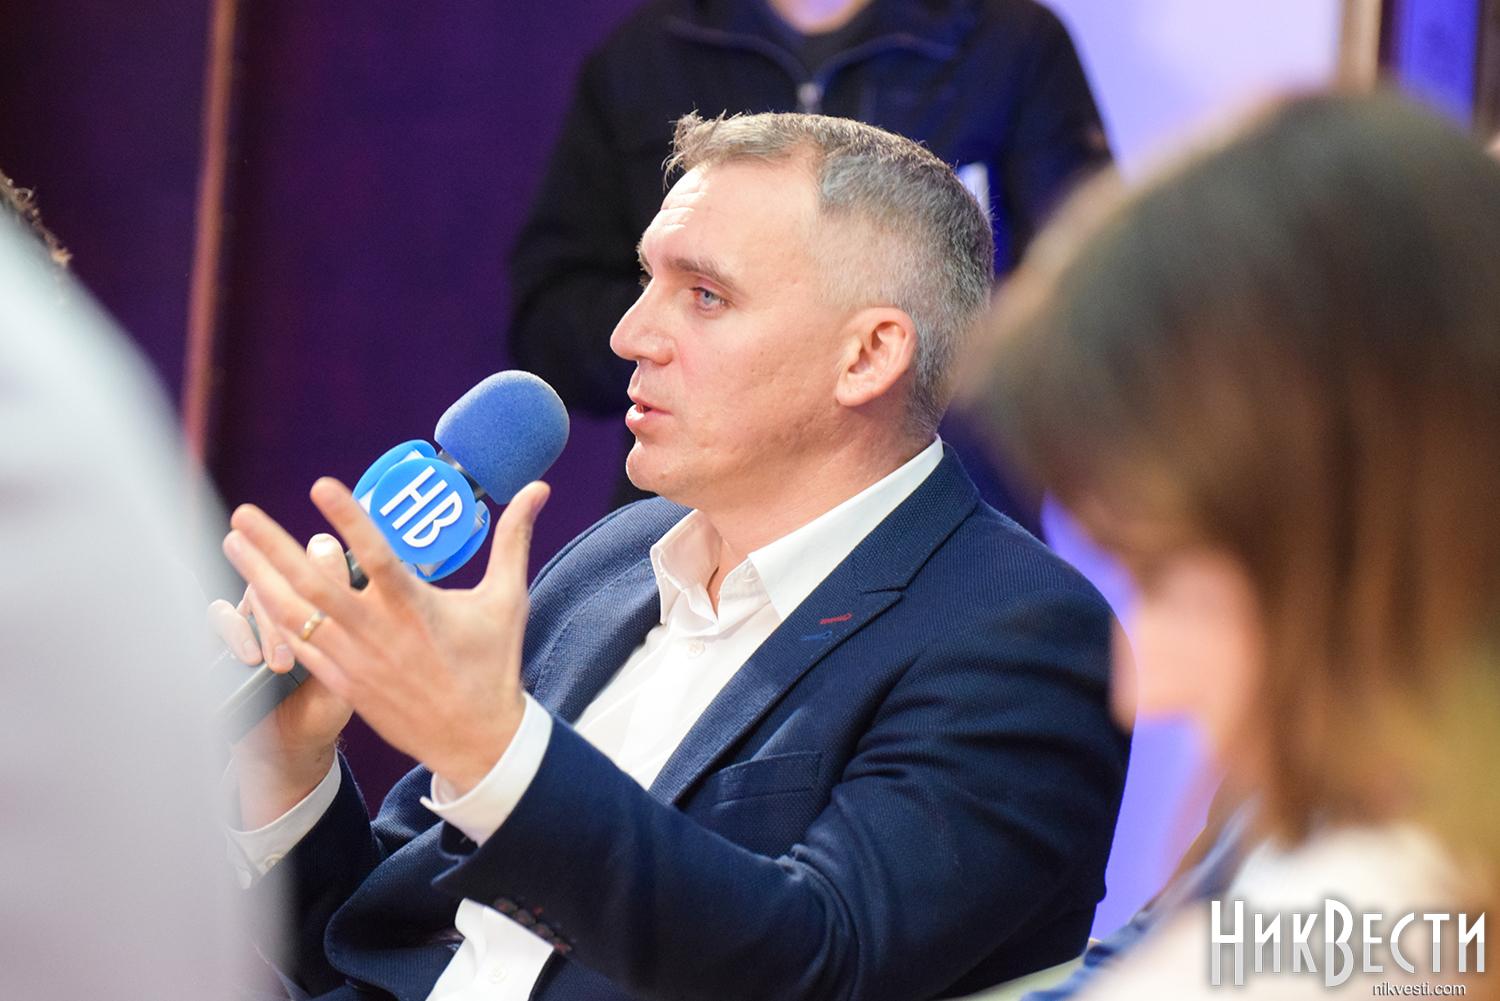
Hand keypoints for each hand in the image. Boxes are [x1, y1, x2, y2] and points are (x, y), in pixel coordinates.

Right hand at [208, 534, 354, 826]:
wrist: (293, 744)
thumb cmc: (327, 705)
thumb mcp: (350, 670)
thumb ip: (356, 632)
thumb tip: (368, 585)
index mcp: (324, 604)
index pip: (324, 562)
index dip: (327, 565)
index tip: (339, 587)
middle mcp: (290, 604)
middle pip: (288, 571)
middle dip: (296, 591)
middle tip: (313, 625)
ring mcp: (258, 617)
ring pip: (256, 590)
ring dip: (269, 625)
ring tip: (282, 663)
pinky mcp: (227, 636)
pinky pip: (220, 615)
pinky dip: (235, 631)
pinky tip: (250, 657)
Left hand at [221, 477, 549, 795]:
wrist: (477, 739)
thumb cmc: (493, 665)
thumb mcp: (507, 599)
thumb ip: (513, 539)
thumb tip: (538, 490)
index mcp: (417, 608)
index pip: (377, 555)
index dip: (349, 519)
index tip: (320, 485)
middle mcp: (379, 633)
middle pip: (315, 584)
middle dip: (274, 547)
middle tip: (243, 513)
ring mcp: (356, 661)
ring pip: (296, 615)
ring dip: (260, 577)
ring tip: (234, 541)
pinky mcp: (344, 683)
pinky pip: (299, 648)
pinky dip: (272, 619)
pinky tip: (253, 593)